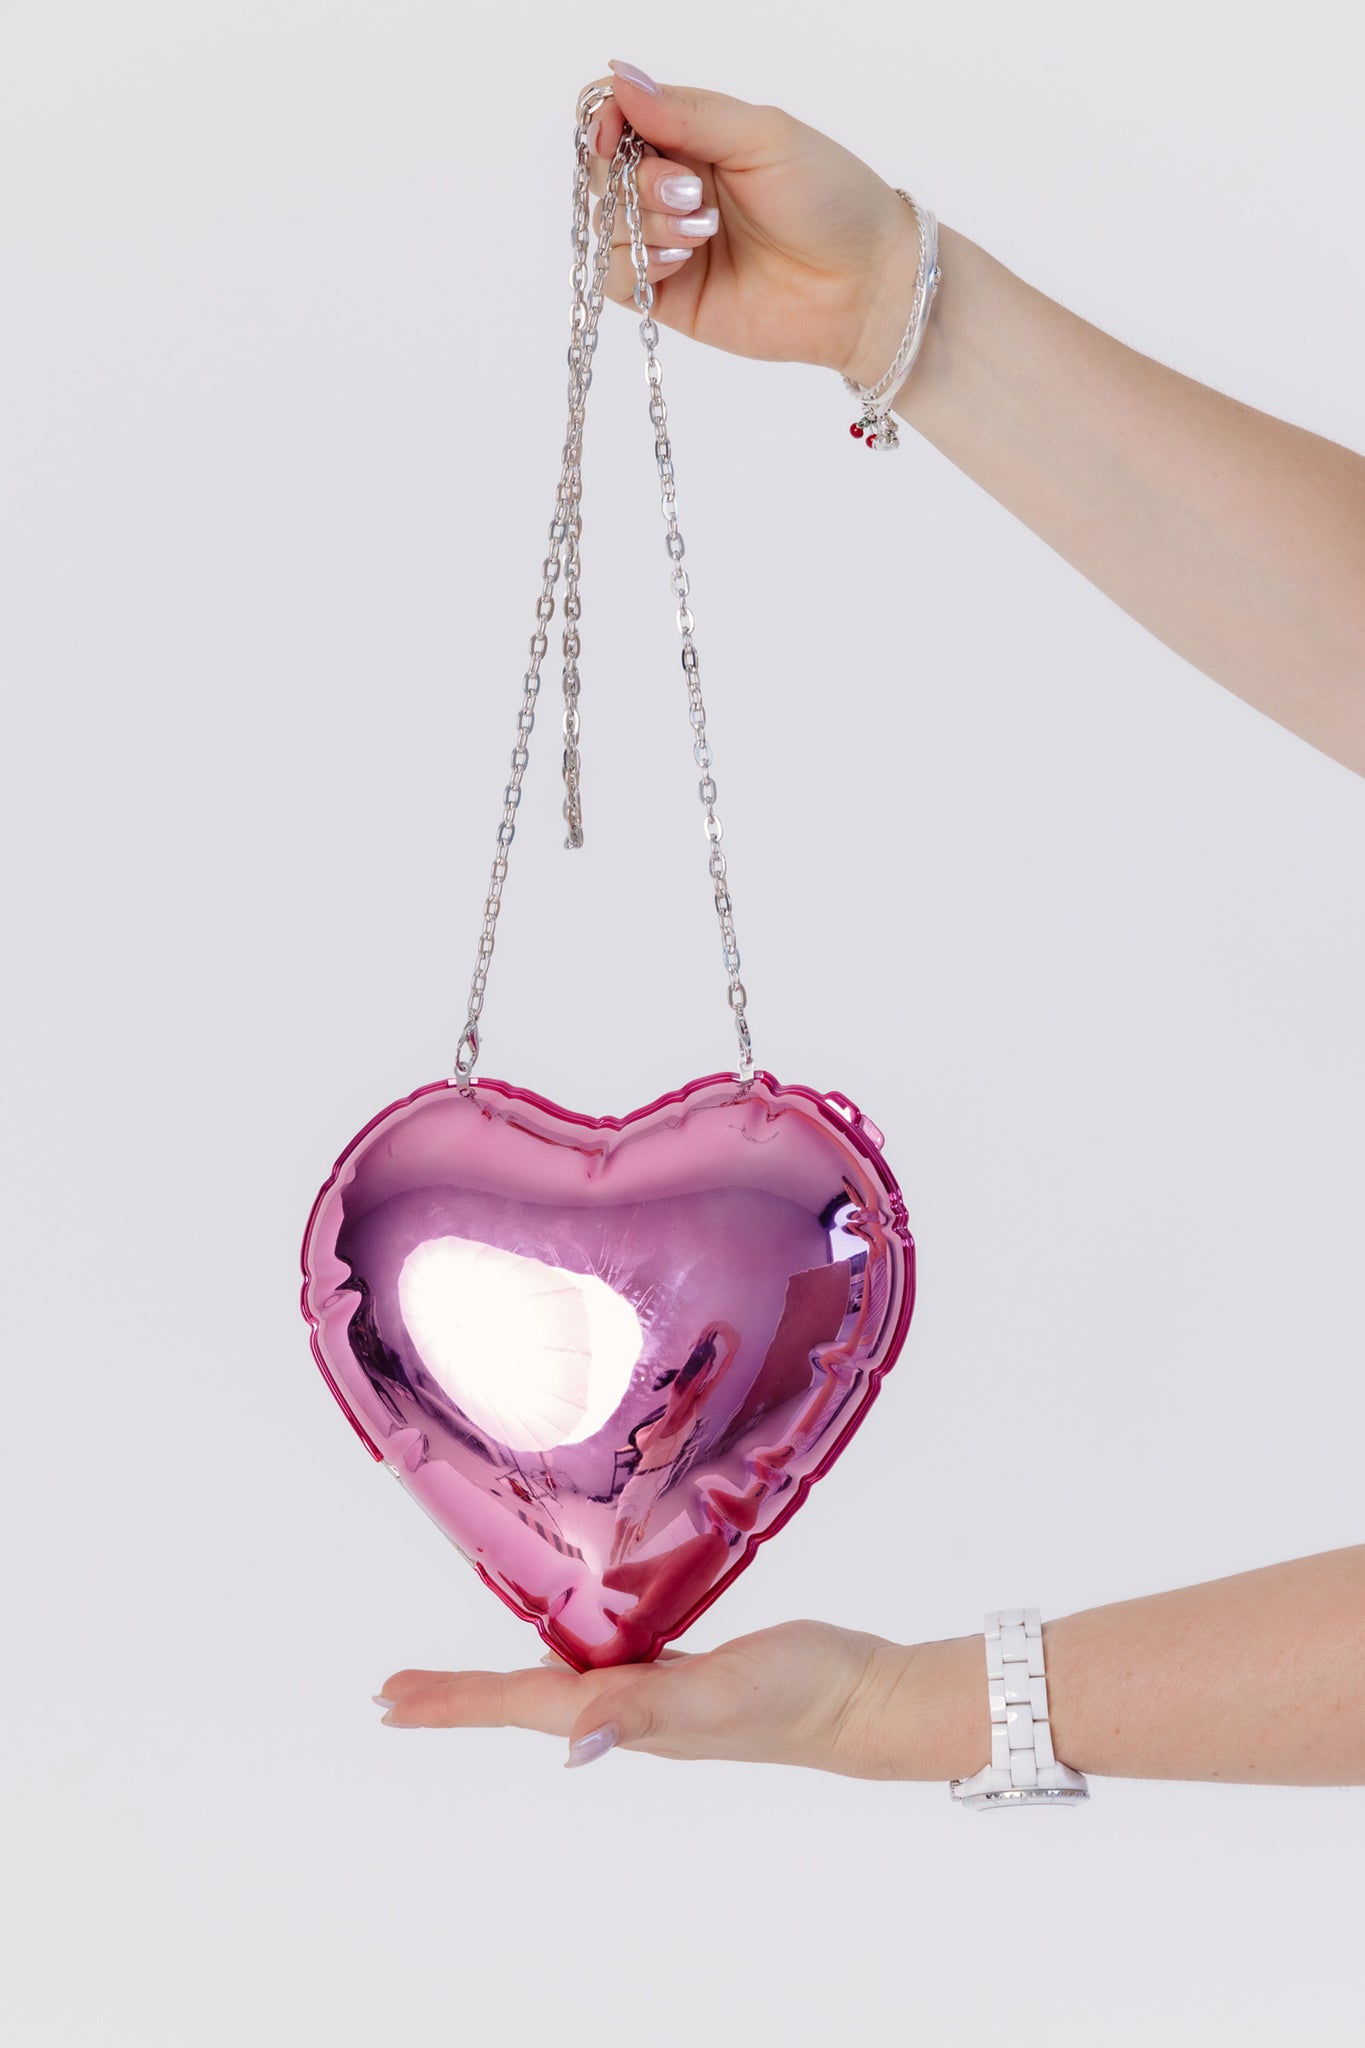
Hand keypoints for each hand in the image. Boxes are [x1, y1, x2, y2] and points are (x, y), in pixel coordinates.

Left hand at [375, 1619, 926, 1774]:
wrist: (865, 1698)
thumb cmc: (796, 1696)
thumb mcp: (715, 1696)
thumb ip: (643, 1715)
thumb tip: (574, 1749)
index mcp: (623, 1712)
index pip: (517, 1705)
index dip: (453, 1701)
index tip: (389, 1699)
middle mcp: (632, 1709)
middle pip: (524, 1699)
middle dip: (460, 1696)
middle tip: (397, 1691)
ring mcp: (661, 1691)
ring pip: (563, 1682)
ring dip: (509, 1681)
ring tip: (467, 1676)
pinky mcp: (691, 1667)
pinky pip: (614, 1660)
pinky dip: (576, 1650)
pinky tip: (581, 1636)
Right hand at [586, 60, 920, 387]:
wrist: (865, 285)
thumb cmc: (831, 201)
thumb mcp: (763, 137)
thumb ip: (690, 112)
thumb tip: (619, 77)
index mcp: (696, 138)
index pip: (620, 115)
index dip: (605, 118)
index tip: (613, 131)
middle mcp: (676, 187)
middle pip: (606, 171)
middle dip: (634, 177)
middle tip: (689, 191)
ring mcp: (671, 243)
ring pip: (608, 225)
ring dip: (646, 221)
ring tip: (703, 230)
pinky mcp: (672, 297)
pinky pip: (616, 279)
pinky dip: (637, 264)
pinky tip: (683, 259)